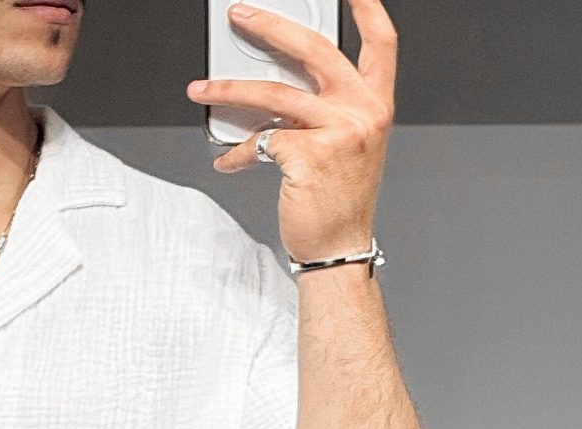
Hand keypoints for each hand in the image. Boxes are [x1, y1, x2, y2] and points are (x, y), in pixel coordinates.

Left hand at [189, 0, 395, 266]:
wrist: (338, 250)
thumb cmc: (338, 201)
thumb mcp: (345, 145)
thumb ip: (323, 108)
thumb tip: (272, 81)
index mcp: (376, 104)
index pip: (380, 40)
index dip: (366, 5)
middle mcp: (363, 111)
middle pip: (314, 49)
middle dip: (270, 27)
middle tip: (239, 16)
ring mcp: (339, 132)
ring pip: (274, 94)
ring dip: (229, 90)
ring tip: (202, 89)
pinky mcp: (309, 157)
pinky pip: (260, 140)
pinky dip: (238, 152)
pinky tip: (228, 161)